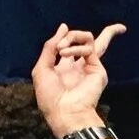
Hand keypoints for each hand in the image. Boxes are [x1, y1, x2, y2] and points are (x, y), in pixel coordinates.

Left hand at [32, 22, 121, 136]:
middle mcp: (78, 67)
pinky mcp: (97, 69)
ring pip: (90, 39)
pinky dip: (76, 47)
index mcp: (64, 68)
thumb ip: (50, 46)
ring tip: (61, 50)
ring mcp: (88, 67)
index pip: (68, 47)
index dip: (61, 39)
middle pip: (87, 41)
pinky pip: (89, 48)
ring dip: (73, 38)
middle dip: (75, 35)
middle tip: (59, 47)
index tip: (56, 45)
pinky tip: (65, 55)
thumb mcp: (42, 68)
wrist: (64, 112)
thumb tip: (64, 26)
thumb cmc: (49, 96)